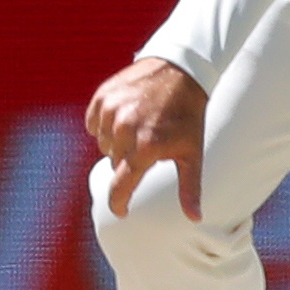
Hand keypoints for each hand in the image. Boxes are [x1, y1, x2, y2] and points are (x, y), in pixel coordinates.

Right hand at [84, 56, 205, 220]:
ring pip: (103, 143)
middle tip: (149, 143)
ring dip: (116, 142)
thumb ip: (190, 189)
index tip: (120, 211)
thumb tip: (195, 219)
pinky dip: (104, 124)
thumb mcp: (192, 153)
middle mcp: (124, 130)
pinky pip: (93, 123)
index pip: (121, 186)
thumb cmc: (188, 116)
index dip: (119, 202)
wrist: (180, 70)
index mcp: (145, 147)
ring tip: (138, 126)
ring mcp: (110, 111)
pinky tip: (124, 116)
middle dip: (128, 159)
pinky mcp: (102, 97)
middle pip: (114, 162)